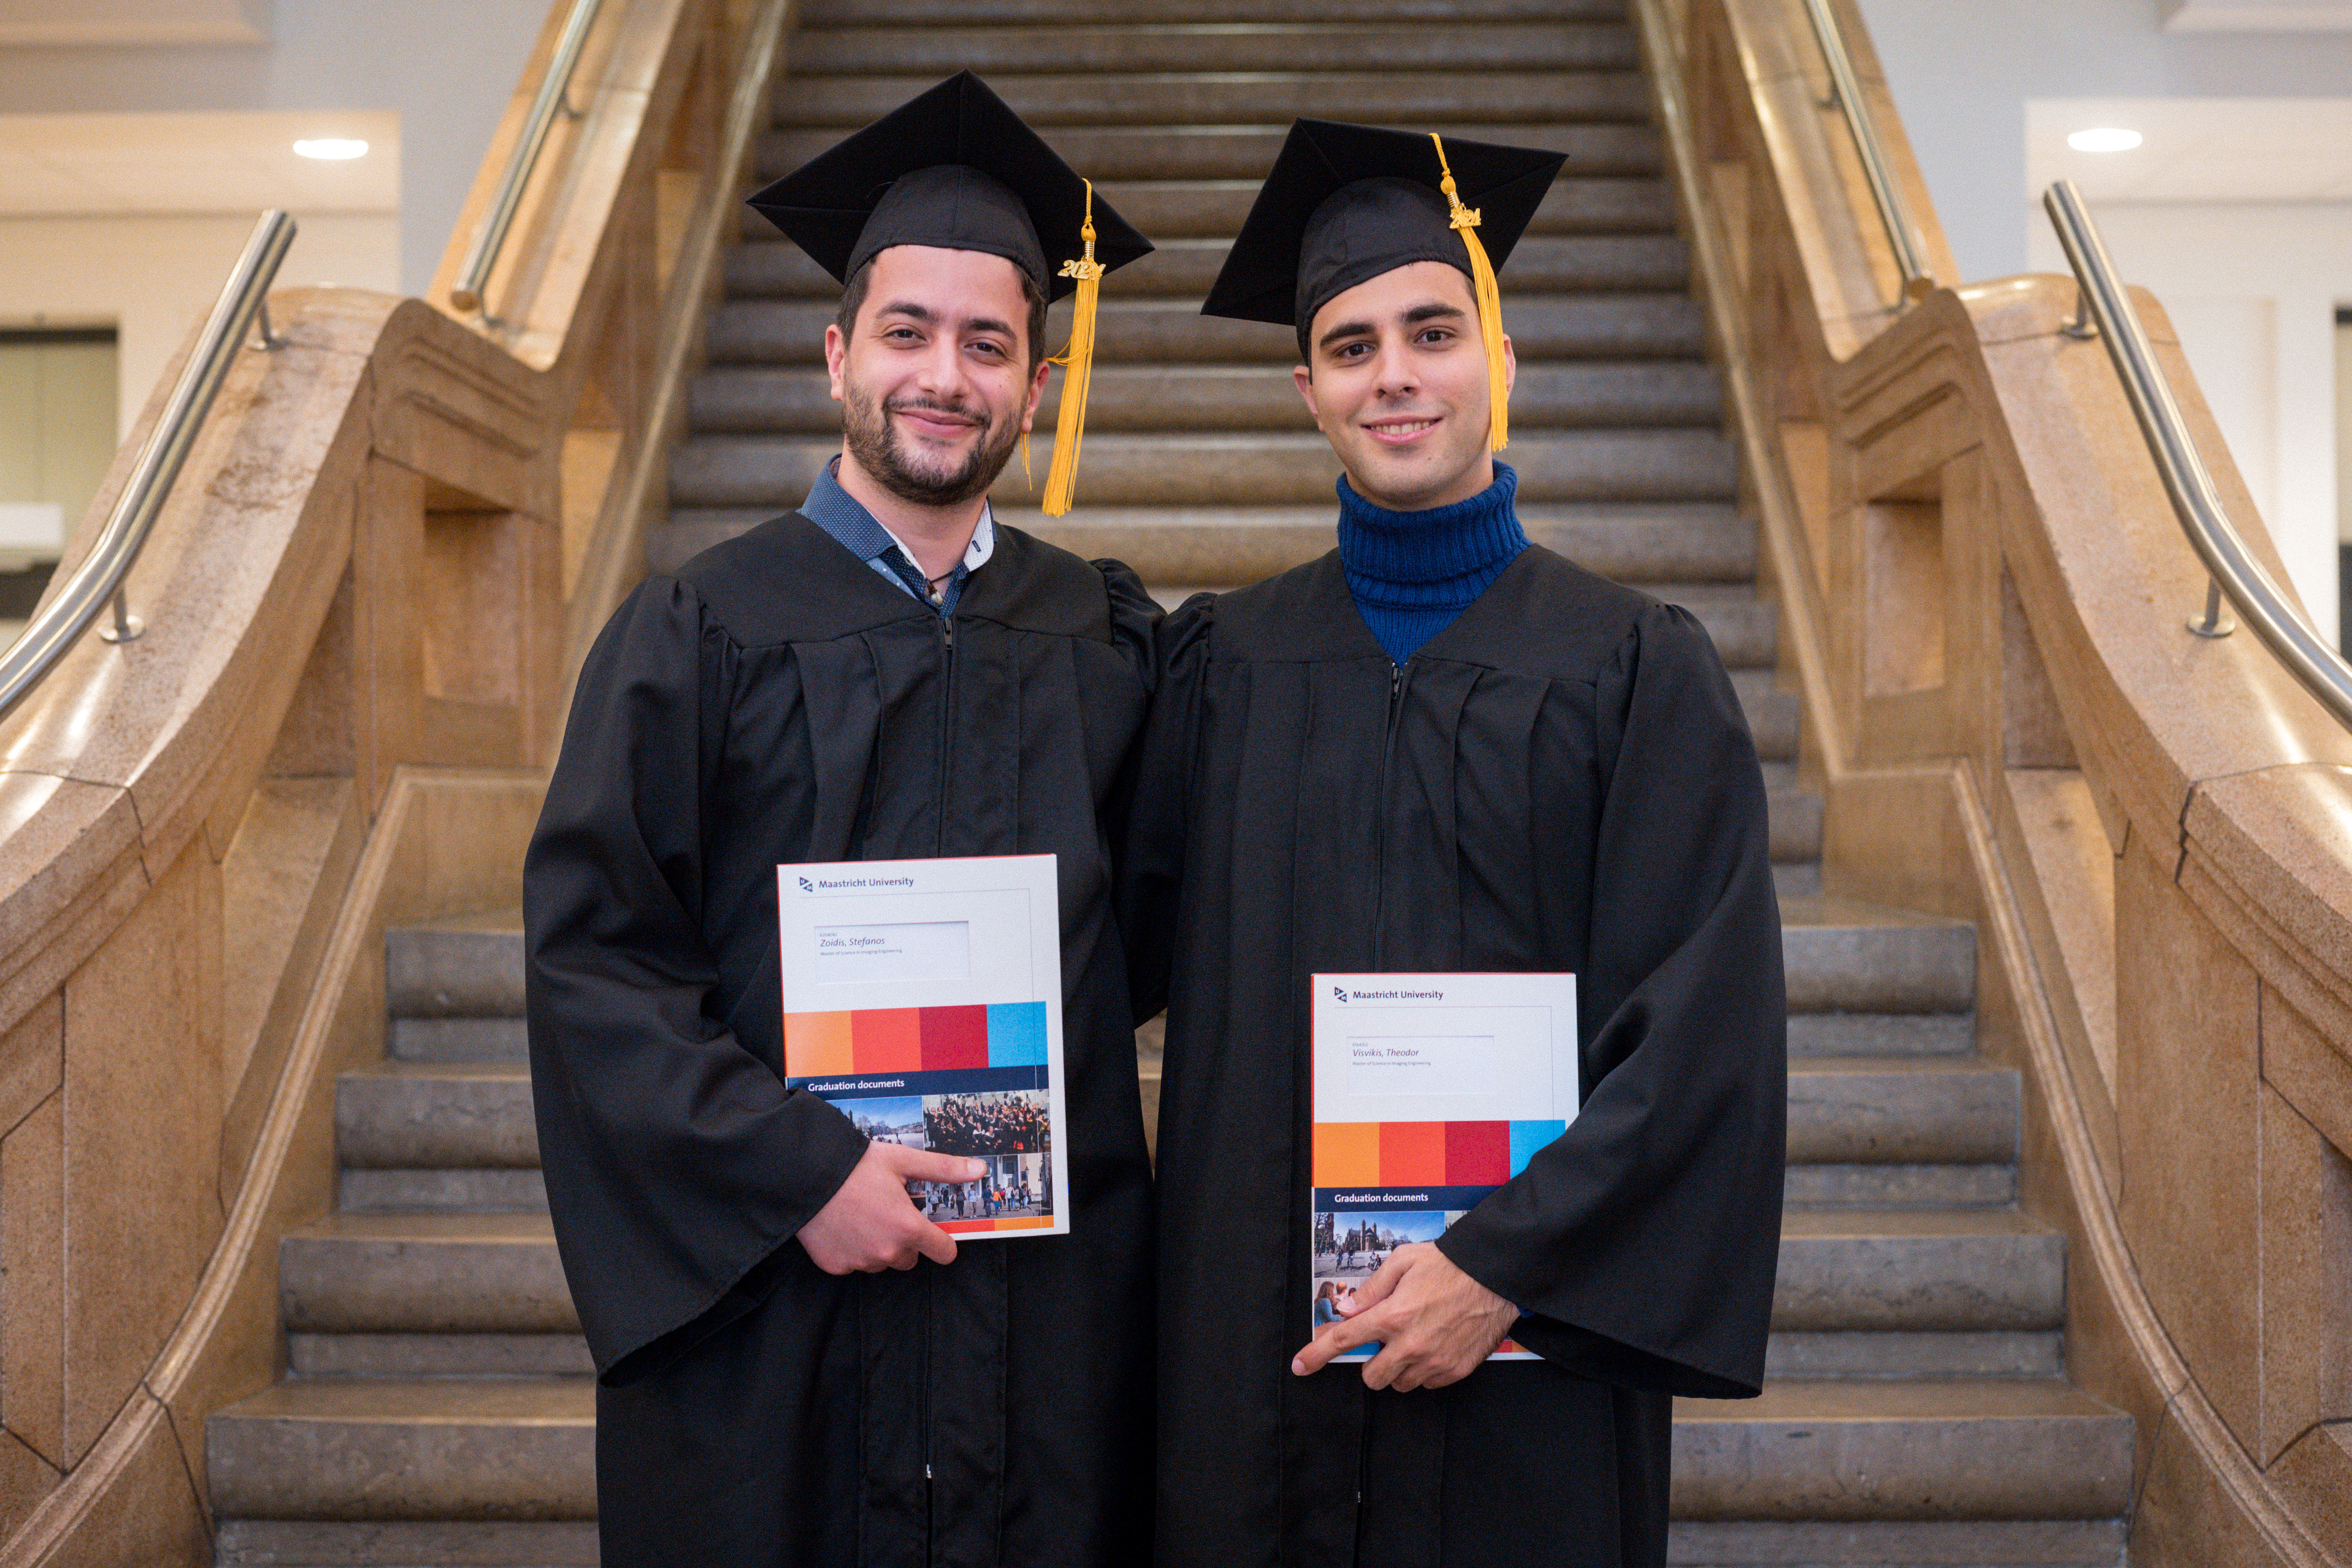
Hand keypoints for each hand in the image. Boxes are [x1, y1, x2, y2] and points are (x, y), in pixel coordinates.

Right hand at [797, 1141, 984, 1274]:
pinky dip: (852, 1250)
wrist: (804, 1174)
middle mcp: (887, 1251)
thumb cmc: (855, 1165)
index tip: (936, 1234)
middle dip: (905, 1240)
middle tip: (888, 1212)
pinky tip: (843, 1226)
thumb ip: (943, 1169)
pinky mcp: (836, 1266)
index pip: (943, 1252)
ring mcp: (860, 1261)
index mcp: (908, 1227)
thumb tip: (978, 1170)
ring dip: (879, 1246)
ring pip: (882, 1262)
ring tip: (863, 1216)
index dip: (943, 1242)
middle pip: (910, 1258)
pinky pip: (854, 1264)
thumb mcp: (903, 1160)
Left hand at [1291, 1243, 1518, 1390]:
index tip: (1300, 1365)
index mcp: (1393, 1315)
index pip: (1345, 1341)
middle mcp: (1410, 1344)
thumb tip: (1346, 1310)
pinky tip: (1432, 1346)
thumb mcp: (1402, 1262)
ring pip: (1399, 1384)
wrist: (1495, 1276)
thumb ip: (1370, 1289)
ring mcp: (1434, 1362)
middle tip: (1384, 1341)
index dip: (1317, 1354)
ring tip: (1413, 1340)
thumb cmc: (1448, 1265)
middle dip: (1371, 1362)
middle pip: (1371, 1376)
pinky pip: (1426, 1384)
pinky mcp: (1454, 1371)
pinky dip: (1423, 1371)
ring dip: (1397, 1368)